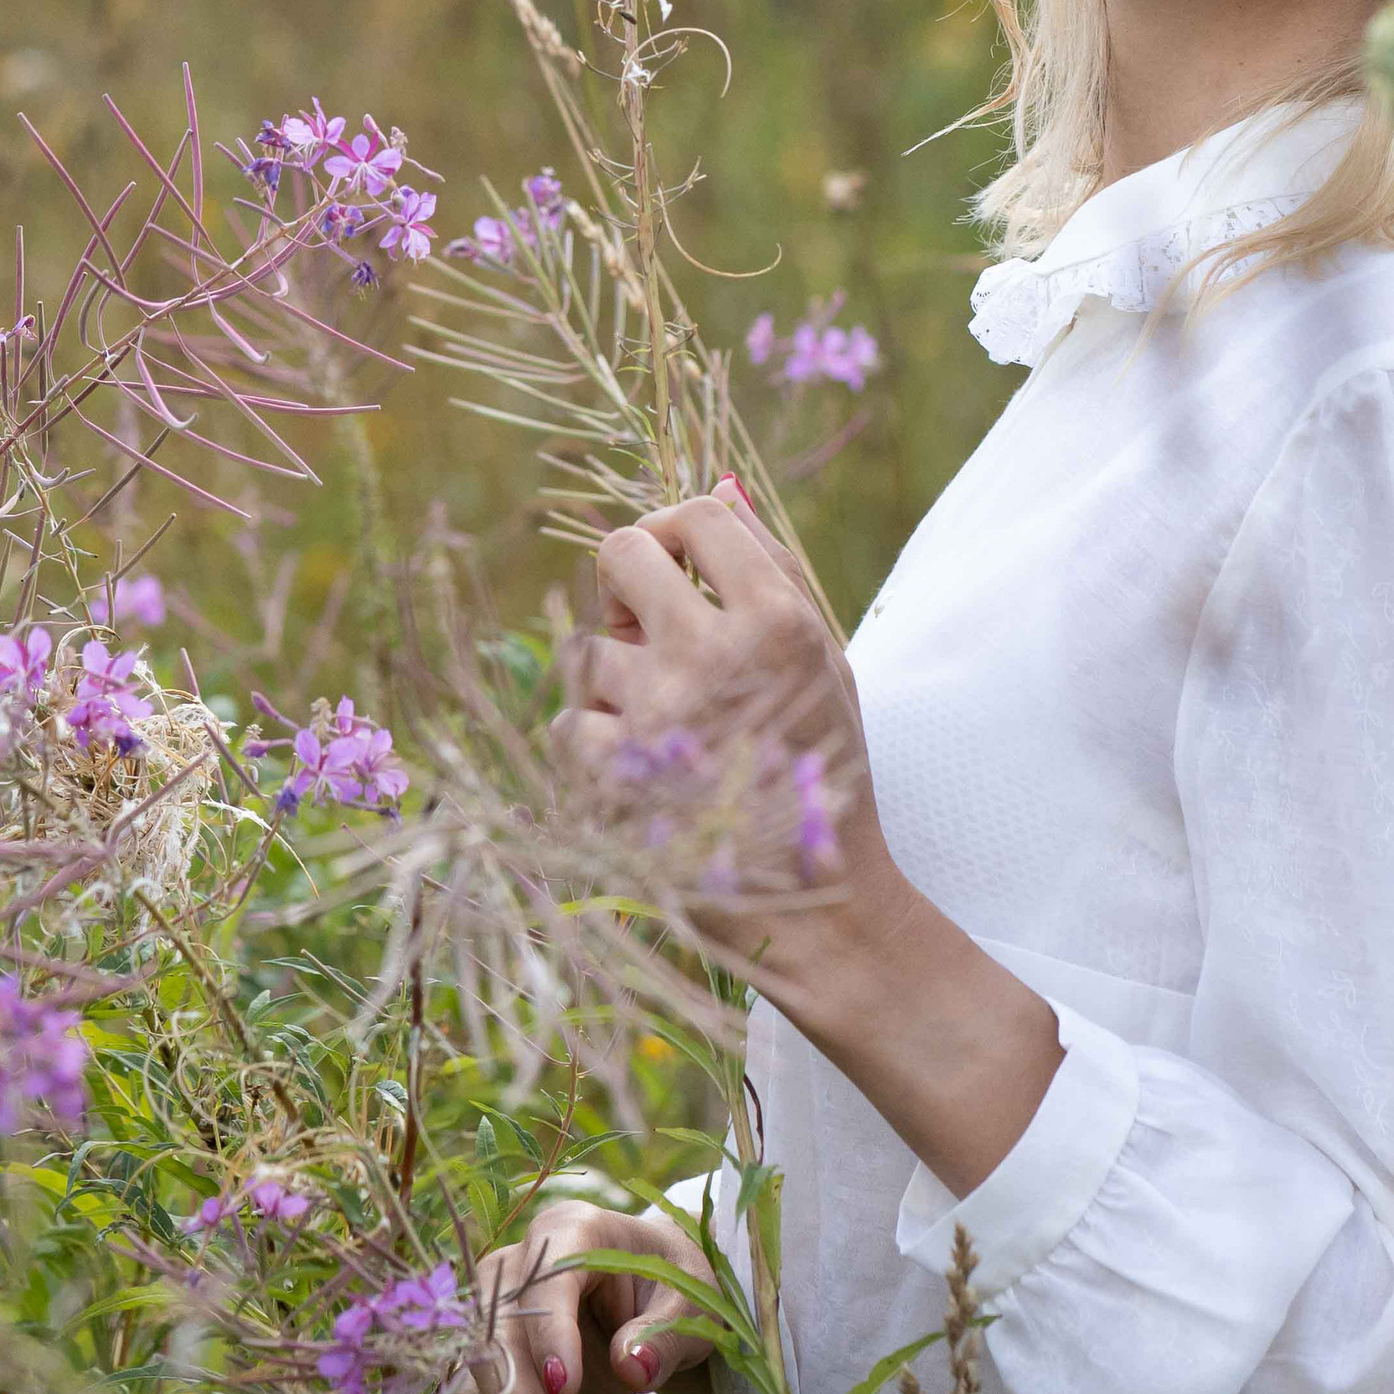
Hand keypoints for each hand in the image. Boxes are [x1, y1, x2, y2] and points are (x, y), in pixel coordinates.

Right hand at [463, 1198, 718, 1393]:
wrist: (658, 1301)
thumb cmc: (677, 1288)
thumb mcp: (693, 1305)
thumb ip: (664, 1333)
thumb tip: (631, 1367)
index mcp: (570, 1234)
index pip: (544, 1280)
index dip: (548, 1333)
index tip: (564, 1391)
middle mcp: (517, 1267)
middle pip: (495, 1336)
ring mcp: (494, 1314)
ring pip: (476, 1381)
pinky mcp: (491, 1362)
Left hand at [556, 478, 889, 963]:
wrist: (813, 904)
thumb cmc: (820, 769)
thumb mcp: (824, 658)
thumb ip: (773, 568)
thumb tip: (719, 489)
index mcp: (779, 621)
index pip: (698, 516)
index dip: (678, 530)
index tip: (680, 565)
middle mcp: (713, 655)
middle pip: (619, 554)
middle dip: (626, 582)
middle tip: (648, 623)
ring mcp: (656, 715)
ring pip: (588, 648)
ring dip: (617, 681)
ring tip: (665, 727)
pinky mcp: (611, 775)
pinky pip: (568, 722)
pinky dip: (597, 746)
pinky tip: (642, 774)